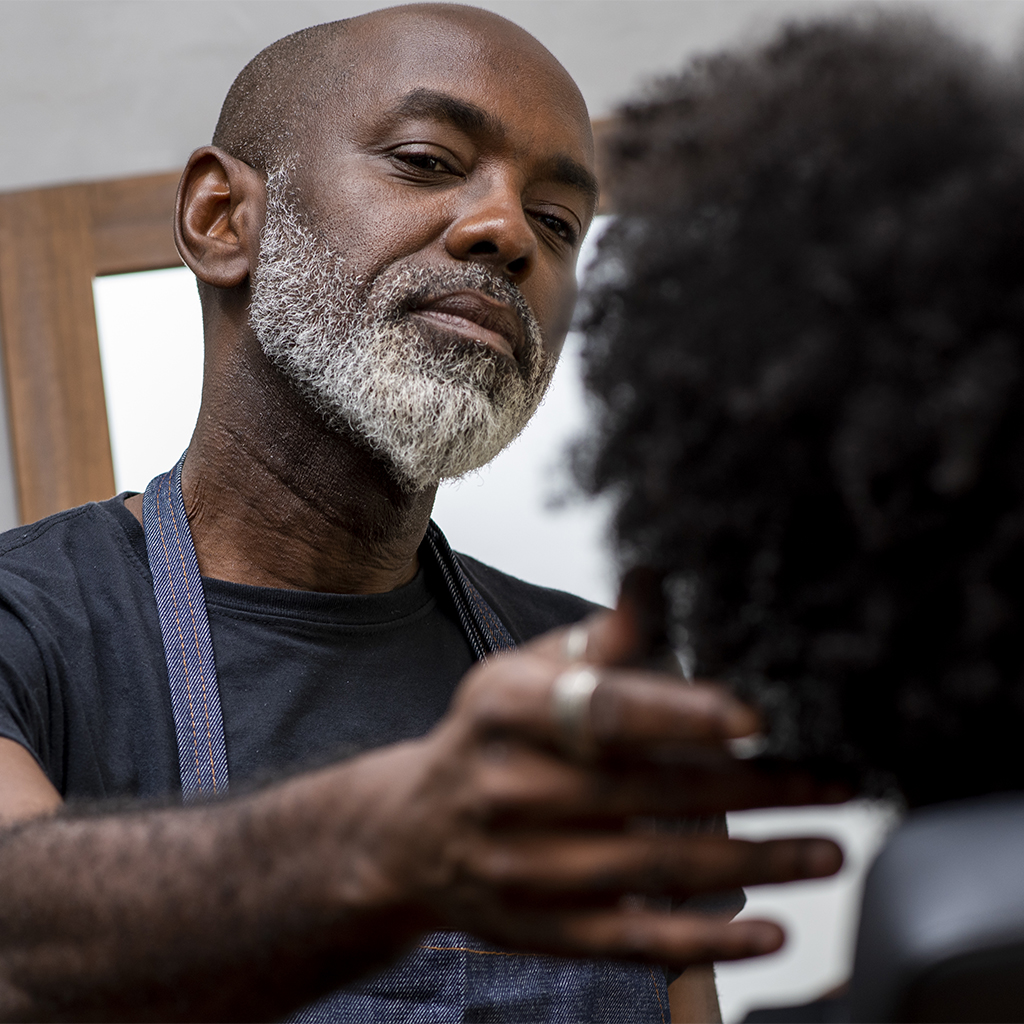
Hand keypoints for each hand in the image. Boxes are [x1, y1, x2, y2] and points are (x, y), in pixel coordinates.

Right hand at [339, 596, 845, 968]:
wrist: (409, 832)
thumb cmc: (486, 738)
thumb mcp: (520, 674)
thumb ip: (595, 640)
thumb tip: (653, 579)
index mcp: (505, 710)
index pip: (602, 711)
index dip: (680, 714)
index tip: (755, 716)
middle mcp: (508, 787)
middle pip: (646, 792)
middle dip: (752, 789)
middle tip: (831, 783)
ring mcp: (521, 866)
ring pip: (653, 868)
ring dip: (754, 862)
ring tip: (828, 849)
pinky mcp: (540, 926)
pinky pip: (632, 939)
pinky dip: (708, 939)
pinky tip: (771, 928)